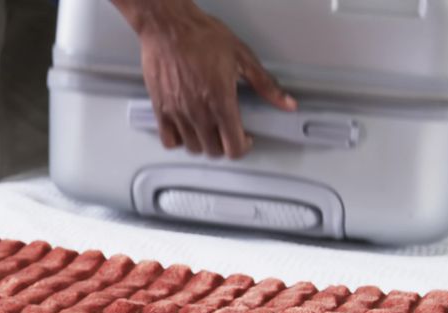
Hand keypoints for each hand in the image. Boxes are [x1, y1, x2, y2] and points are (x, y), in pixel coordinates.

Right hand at [111, 0, 295, 157]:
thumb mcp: (242, 57)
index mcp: (221, 101)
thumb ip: (266, 85)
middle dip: (225, 145)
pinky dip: (179, 140)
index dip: (243, 147)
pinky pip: (169, 140)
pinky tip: (186, 129)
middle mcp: (199, 112)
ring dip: (204, 143)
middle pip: (214, 150)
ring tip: (209, 129)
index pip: (234, 146)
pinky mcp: (161, 109)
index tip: (245, 138)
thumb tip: (286, 103)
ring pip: (193, 147)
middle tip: (228, 131)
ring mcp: (178, 113)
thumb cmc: (202, 37)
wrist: (169, 27)